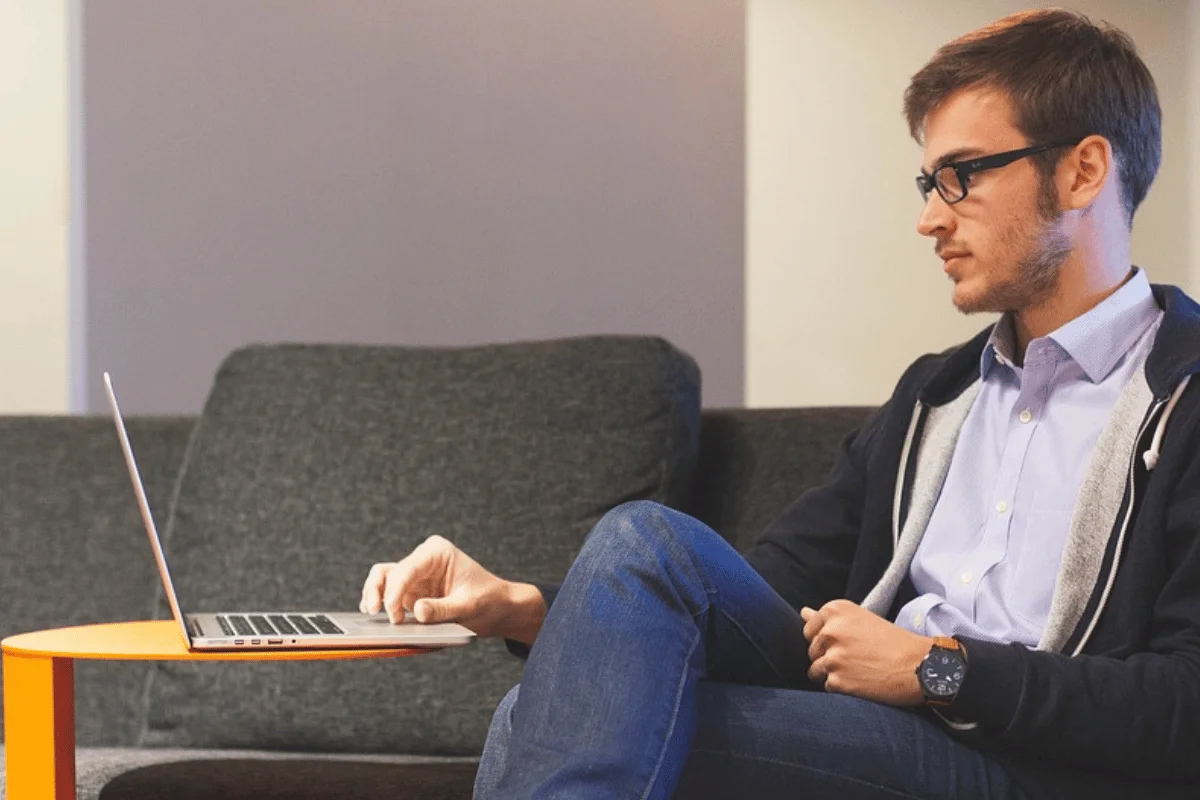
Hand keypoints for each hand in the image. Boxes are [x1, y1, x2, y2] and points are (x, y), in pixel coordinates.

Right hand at [359, 535, 545, 643]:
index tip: (394, 616)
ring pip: (383, 581)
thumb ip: (442, 609)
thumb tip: (416, 612)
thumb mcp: (469, 607)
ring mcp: (415, 577)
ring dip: (374, 596)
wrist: (500, 607)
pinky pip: (389, 596)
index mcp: (437, 552)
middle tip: (374, 612)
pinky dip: (382, 605)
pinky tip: (376, 618)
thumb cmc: (489, 601)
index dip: (395, 592)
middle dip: (378, 591)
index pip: (406, 569)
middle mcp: (423, 560)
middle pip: (388, 572)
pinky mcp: (412, 593)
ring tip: (370, 615)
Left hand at [801, 599, 932, 706]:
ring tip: (859, 672)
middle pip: (811, 651)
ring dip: (833, 675)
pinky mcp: (837, 681)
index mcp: (835, 610)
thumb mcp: (862, 619)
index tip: (846, 644)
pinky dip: (842, 689)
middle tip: (856, 659)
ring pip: (816, 670)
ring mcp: (832, 657)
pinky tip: (861, 683)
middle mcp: (830, 631)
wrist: (920, 666)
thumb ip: (829, 619)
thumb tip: (803, 612)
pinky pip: (828, 687)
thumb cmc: (894, 642)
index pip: (809, 629)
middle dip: (828, 658)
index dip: (826, 641)